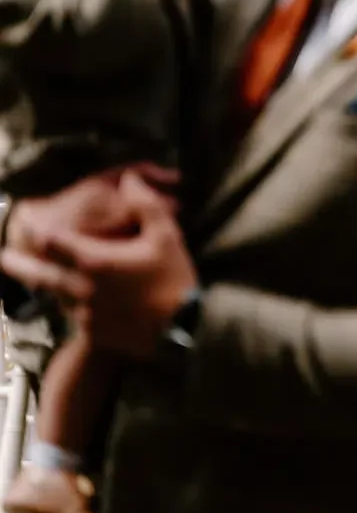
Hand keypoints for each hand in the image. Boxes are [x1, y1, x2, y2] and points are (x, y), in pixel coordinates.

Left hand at [0, 169, 195, 358]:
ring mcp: (82, 313)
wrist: (183, 328)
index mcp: (92, 259)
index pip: (50, 241)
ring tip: (40, 279)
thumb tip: (128, 179)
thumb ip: (144, 203)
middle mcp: (78, 287)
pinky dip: (71, 308)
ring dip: (47, 286)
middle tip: (4, 256)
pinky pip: (72, 318)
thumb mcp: (166, 234)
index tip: (27, 223)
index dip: (35, 230)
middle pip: (36, 273)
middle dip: (16, 263)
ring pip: (54, 296)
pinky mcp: (91, 333)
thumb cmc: (173, 277)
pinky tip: (78, 304)